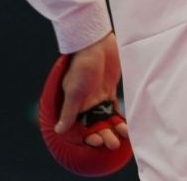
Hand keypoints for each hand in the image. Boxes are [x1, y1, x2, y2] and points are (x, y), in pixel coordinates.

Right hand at [56, 32, 125, 151]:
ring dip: (114, 128)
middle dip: (104, 135)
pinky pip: (115, 108)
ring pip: (106, 118)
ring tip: (123, 136)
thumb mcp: (74, 90)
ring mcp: (99, 97)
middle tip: (113, 144)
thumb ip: (69, 111)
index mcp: (75, 105)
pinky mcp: (109, 90)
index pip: (81, 126)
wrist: (96, 43)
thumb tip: (59, 130)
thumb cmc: (81, 65)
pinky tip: (128, 126)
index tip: (97, 141)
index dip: (89, 136)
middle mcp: (86, 103)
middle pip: (95, 124)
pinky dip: (120, 117)